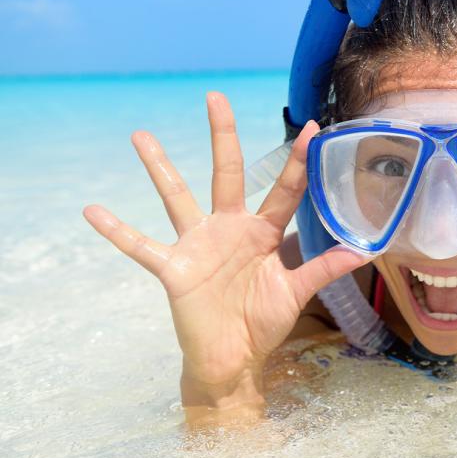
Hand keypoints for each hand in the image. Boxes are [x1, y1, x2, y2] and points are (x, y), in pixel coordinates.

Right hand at [83, 93, 368, 410]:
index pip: (284, 189)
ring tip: (141, 136)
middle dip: (223, 136)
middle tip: (215, 97)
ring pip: (177, 197)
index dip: (298, 160)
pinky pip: (140, 247)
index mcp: (264, 232)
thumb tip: (365, 250)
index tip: (312, 126)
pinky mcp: (173, 268)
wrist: (233, 360)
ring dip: (160, 168)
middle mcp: (229, 228)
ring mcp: (198, 245)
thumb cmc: (264, 323)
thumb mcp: (297, 292)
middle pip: (226, 173)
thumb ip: (324, 268)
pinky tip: (92, 210)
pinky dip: (116, 231)